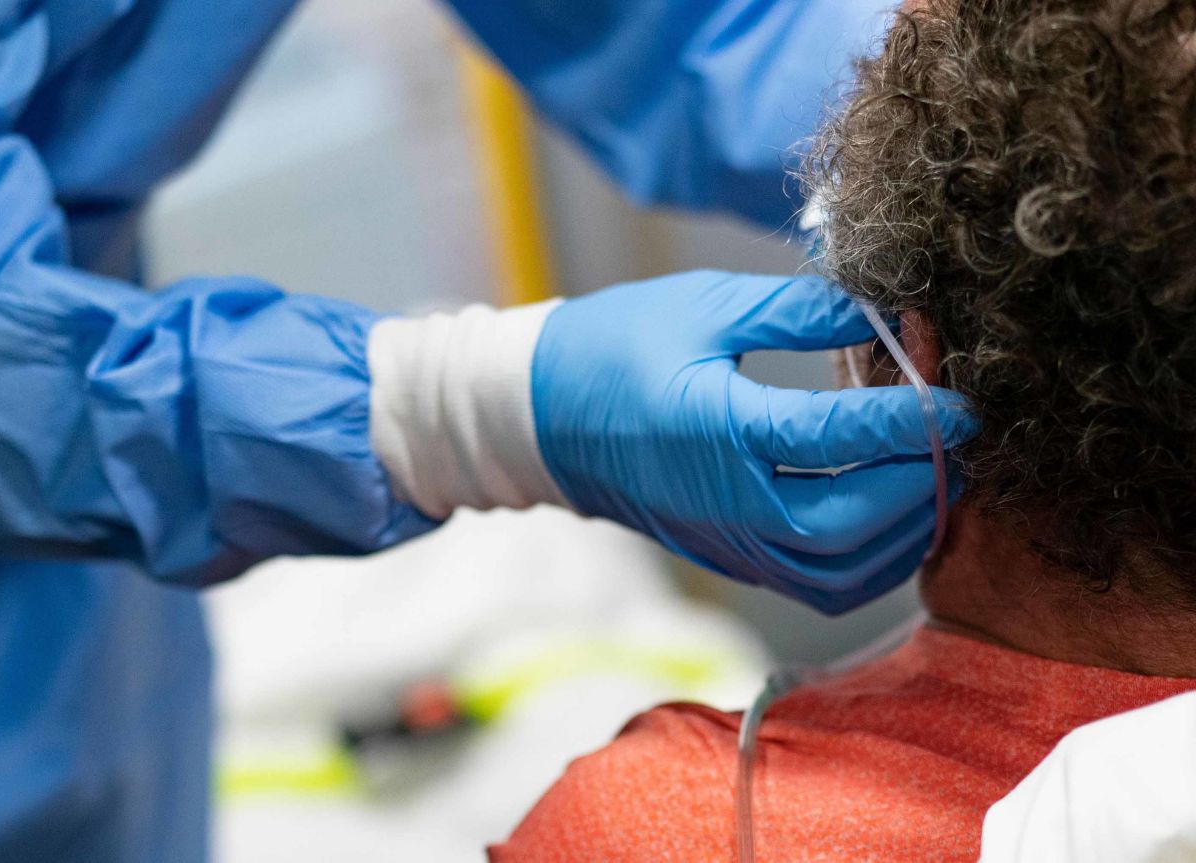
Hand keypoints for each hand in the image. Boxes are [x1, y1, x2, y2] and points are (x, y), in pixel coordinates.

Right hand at [531, 270, 976, 613]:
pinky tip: (889, 515)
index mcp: (719, 431)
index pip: (839, 438)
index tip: (966, 398)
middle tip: (957, 437)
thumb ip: (801, 312)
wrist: (541, 416)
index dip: (915, 419)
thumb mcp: (707, 307)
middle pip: (852, 523)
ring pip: (841, 572)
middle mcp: (727, 502)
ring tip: (933, 476)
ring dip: (903, 532)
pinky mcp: (729, 556)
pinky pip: (816, 583)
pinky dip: (869, 561)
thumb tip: (885, 316)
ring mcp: (727, 540)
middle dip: (922, 483)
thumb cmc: (616, 348)